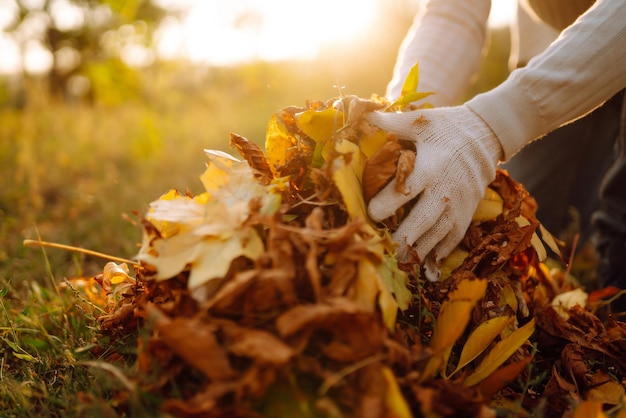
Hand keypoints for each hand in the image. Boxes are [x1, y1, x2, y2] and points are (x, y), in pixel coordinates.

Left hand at [366, 105, 502, 277]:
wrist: (487, 135)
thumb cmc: (448, 128)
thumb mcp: (421, 122)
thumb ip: (392, 122)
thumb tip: (365, 114)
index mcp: (430, 167)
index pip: (406, 190)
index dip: (387, 204)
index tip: (371, 214)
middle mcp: (444, 189)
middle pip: (423, 219)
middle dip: (404, 237)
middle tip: (386, 250)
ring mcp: (458, 203)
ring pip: (438, 233)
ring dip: (420, 248)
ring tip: (402, 262)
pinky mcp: (467, 211)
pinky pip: (455, 236)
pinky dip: (442, 251)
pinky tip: (428, 263)